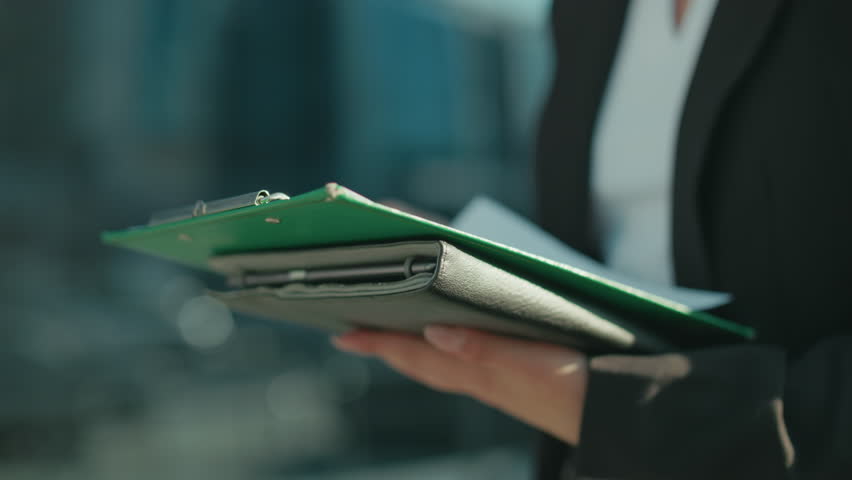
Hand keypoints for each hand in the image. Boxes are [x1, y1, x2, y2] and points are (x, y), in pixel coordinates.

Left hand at [332, 325, 587, 444]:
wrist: (612, 418)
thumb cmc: (576, 389)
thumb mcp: (531, 363)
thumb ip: (483, 348)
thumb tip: (433, 332)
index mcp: (478, 373)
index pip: (415, 355)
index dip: (378, 343)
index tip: (342, 334)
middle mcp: (480, 380)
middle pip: (419, 362)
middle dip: (386, 344)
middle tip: (355, 330)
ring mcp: (496, 383)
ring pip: (439, 365)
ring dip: (411, 348)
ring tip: (391, 333)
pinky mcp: (514, 381)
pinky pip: (464, 365)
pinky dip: (445, 351)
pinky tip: (450, 342)